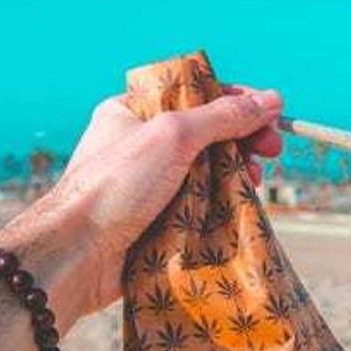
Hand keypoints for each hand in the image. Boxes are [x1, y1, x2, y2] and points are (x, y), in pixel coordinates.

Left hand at [0, 85, 282, 329]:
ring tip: (256, 182)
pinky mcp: (155, 221)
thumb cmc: (116, 185)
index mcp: (132, 112)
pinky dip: (221, 205)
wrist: (76, 255)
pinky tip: (241, 206)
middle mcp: (139, 146)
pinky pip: (198, 206)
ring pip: (205, 172)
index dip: (237, 101)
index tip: (272, 115)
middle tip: (273, 151)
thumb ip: (223, 116)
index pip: (195, 95)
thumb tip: (272, 100)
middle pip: (205, 134)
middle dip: (243, 140)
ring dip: (236, 174)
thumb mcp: (173, 137)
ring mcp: (147, 186)